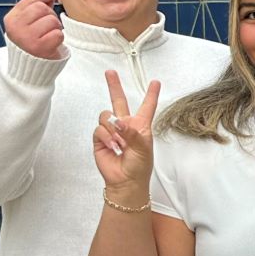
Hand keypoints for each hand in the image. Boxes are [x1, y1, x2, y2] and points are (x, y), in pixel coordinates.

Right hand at [3, 0, 64, 58]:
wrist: (31, 66)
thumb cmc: (32, 38)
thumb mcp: (32, 19)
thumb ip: (40, 2)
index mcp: (11, 18)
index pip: (31, 0)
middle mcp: (15, 28)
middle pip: (42, 8)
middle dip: (50, 15)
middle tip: (47, 26)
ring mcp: (26, 38)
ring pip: (52, 20)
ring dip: (56, 27)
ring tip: (48, 35)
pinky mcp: (39, 48)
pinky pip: (58, 34)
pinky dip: (59, 38)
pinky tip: (51, 44)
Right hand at [92, 69, 160, 194]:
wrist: (125, 181)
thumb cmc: (139, 166)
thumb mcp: (143, 148)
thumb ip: (132, 133)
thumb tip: (119, 122)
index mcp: (141, 126)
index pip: (147, 106)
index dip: (151, 94)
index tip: (155, 82)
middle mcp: (126, 125)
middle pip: (119, 101)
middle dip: (114, 86)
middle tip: (110, 73)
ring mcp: (112, 131)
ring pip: (107, 116)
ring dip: (113, 130)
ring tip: (120, 144)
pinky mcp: (100, 139)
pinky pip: (99, 129)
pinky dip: (106, 138)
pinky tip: (112, 147)